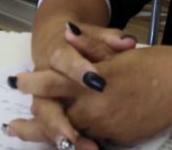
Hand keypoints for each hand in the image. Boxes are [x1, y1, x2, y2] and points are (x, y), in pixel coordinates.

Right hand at [7, 21, 137, 147]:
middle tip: (73, 135)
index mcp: (57, 52)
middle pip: (45, 100)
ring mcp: (43, 96)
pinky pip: (50, 126)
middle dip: (57, 120)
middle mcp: (44, 77)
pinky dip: (61, 139)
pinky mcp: (48, 109)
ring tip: (81, 147)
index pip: (65, 60)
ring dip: (58, 135)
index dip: (78, 70)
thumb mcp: (94, 33)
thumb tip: (128, 42)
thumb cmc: (80, 37)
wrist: (54, 39)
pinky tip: (79, 148)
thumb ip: (110, 38)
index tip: (96, 82)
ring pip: (45, 118)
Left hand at [14, 46, 171, 142]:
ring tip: (31, 135)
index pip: (54, 82)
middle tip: (10, 127)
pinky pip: (93, 137)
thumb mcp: (122, 51)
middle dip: (30, 124)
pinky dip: (78, 136)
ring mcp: (109, 126)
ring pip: (71, 133)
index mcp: (96, 81)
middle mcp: (97, 107)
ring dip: (51, 133)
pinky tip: (72, 136)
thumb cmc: (159, 62)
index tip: (17, 81)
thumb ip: (91, 45)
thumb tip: (66, 32)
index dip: (33, 82)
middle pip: (54, 118)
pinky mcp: (121, 136)